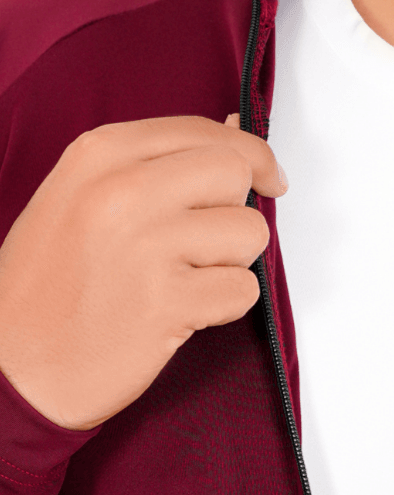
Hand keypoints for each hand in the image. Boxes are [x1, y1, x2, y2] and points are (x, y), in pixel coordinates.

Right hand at [0, 113, 285, 429]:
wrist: (14, 364)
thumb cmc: (49, 285)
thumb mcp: (83, 196)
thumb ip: (158, 163)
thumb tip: (236, 130)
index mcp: (100, 154)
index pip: (207, 133)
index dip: (253, 155)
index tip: (268, 181)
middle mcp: (123, 191)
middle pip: (236, 174)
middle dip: (235, 211)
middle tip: (202, 245)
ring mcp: (147, 246)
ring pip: (249, 233)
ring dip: (231, 263)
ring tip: (182, 280)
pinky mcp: (168, 302)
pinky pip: (243, 290)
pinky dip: (224, 307)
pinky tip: (181, 312)